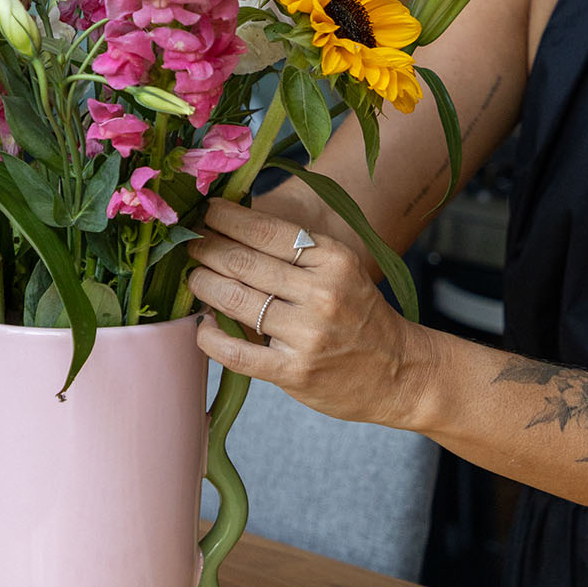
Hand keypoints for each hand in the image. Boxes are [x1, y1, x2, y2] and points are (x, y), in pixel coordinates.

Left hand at [186, 200, 430, 427]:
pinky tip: (201, 327)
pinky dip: (210, 338)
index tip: (205, 213)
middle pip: (245, 262)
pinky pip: (237, 352)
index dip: (227, 219)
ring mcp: (307, 334)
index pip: (268, 231)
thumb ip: (298, 254)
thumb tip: (233, 230)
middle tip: (187, 243)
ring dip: (203, 285)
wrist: (399, 373)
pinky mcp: (294, 371)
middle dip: (206, 249)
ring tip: (193, 278)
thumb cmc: (361, 318)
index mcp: (334, 260)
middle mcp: (322, 293)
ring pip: (235, 301)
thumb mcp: (342, 271)